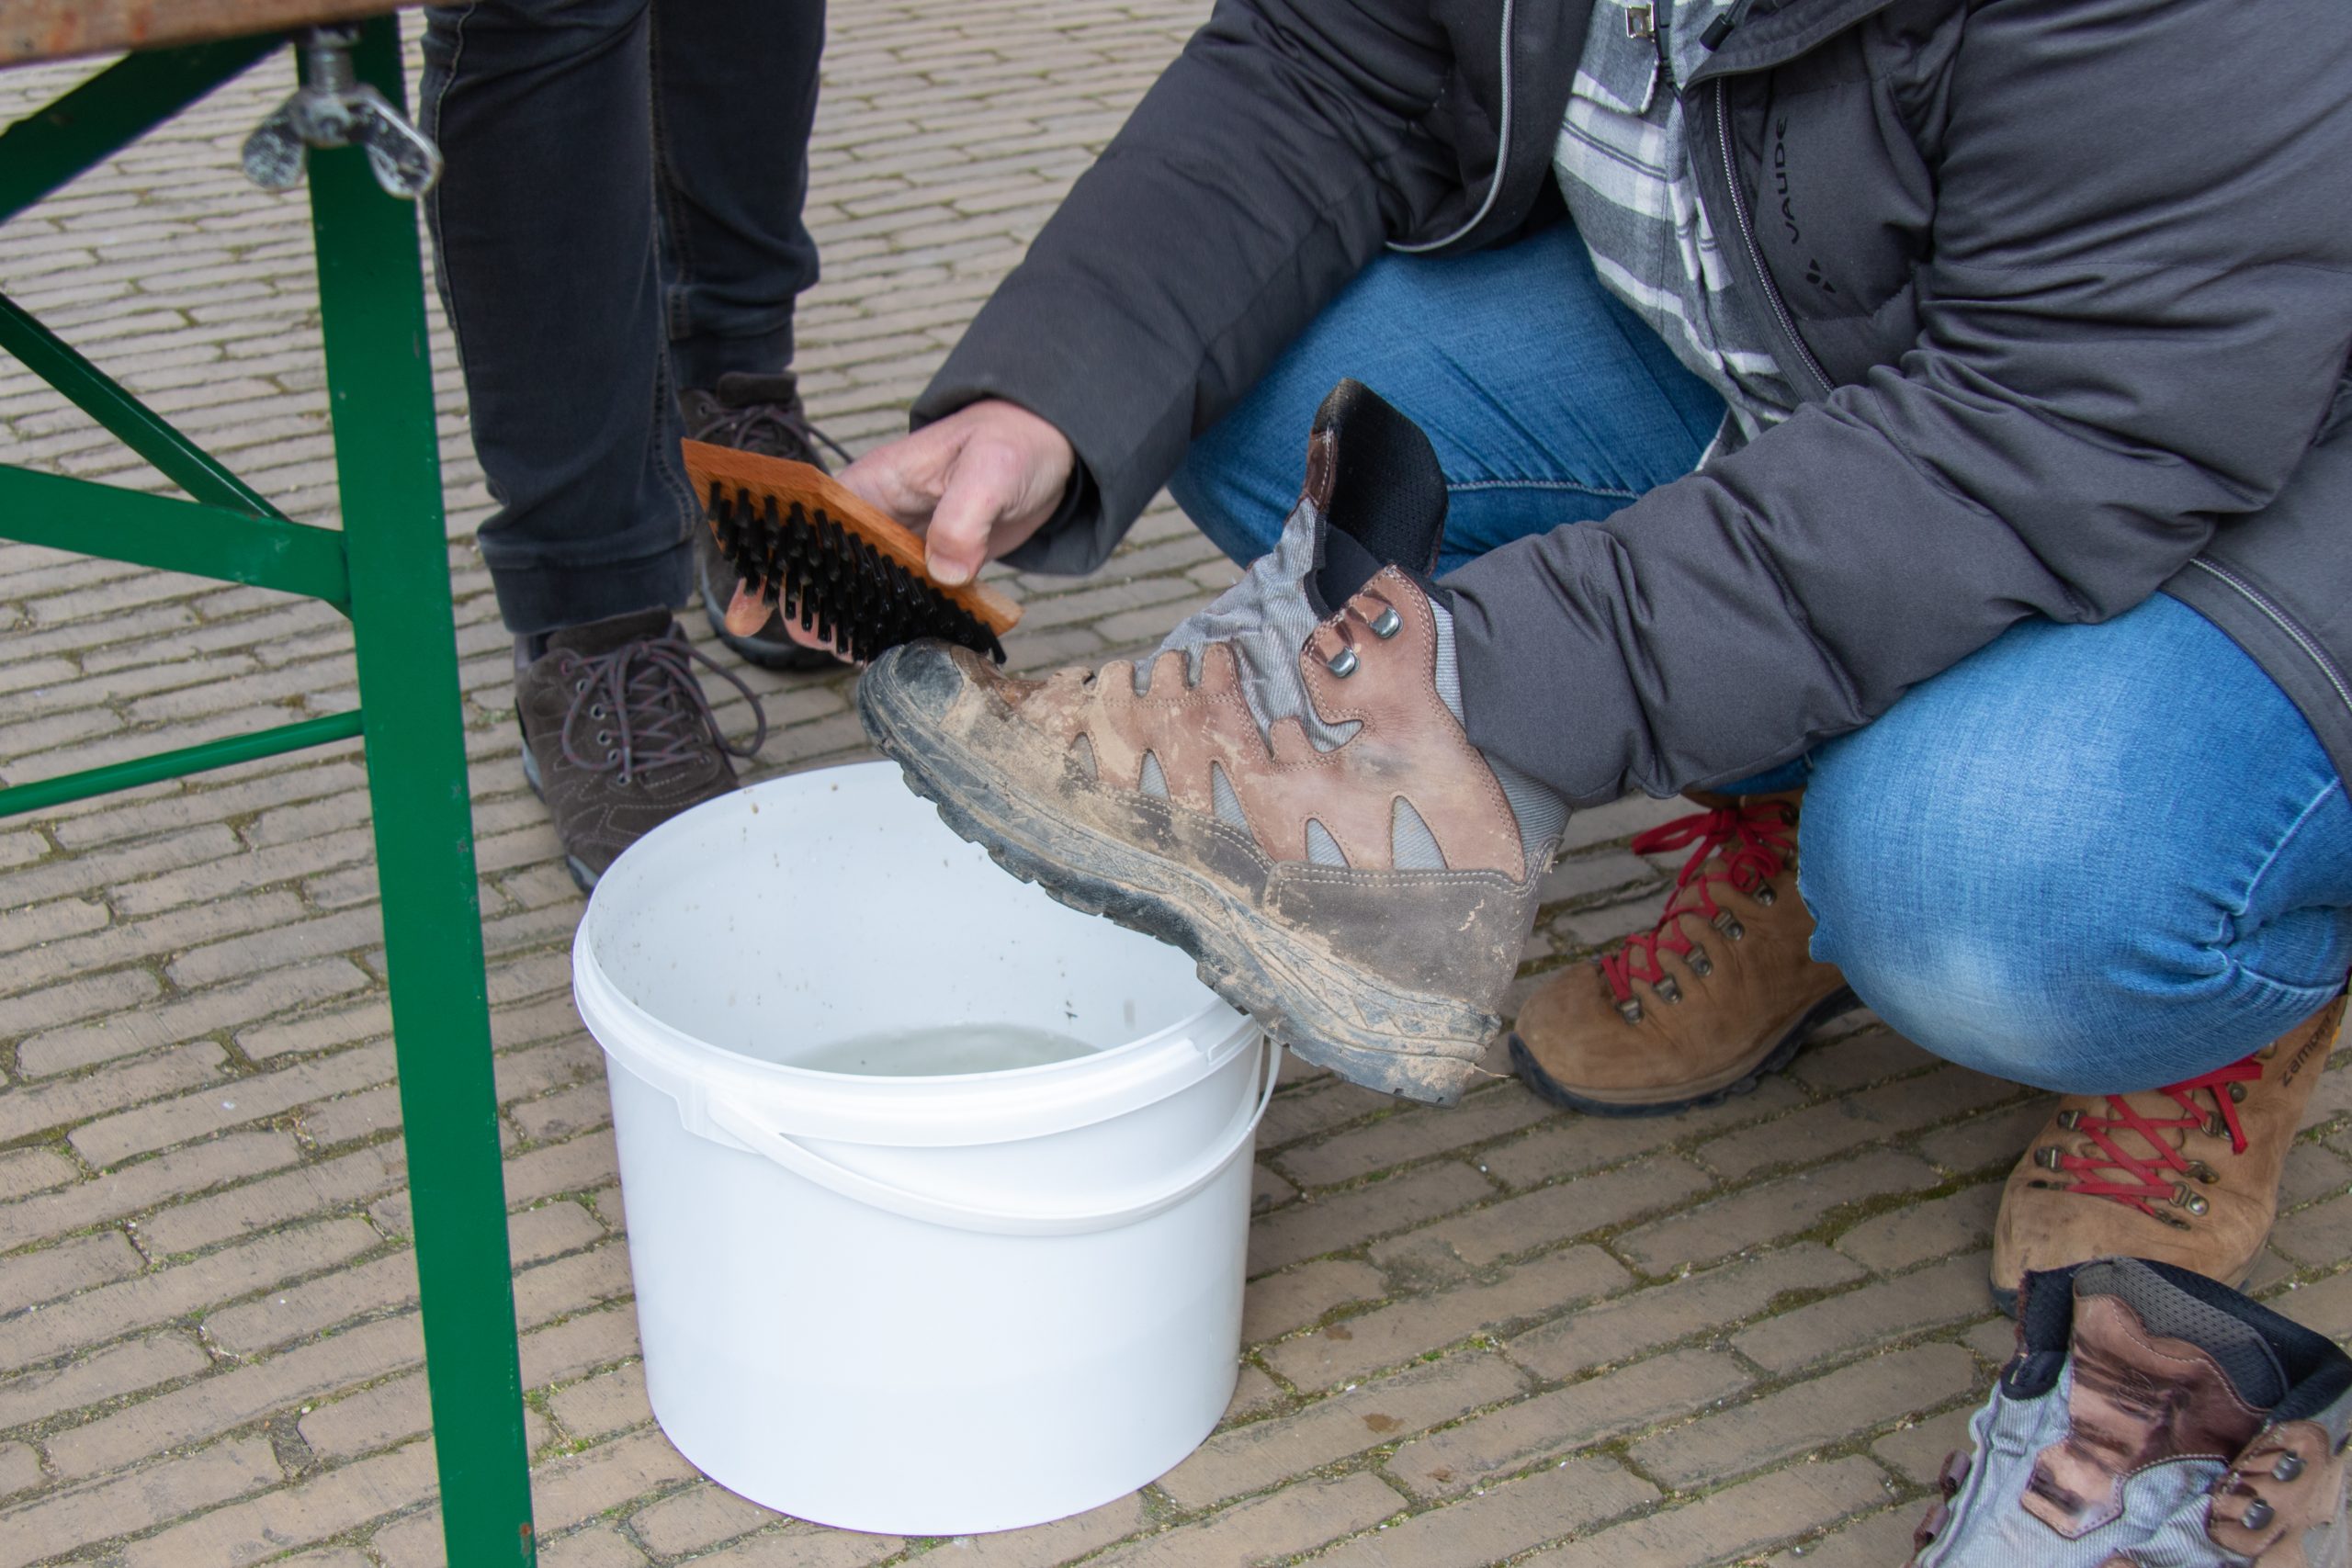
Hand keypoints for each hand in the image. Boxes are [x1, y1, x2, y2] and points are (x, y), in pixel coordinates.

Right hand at [732, 399, 1074, 657]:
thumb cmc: (1013, 443)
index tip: (748, 610)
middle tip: (828, 647)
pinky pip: (902, 600)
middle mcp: (877, 516)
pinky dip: (897, 624)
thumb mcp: (992, 471)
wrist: (1047, 449)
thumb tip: (943, 572)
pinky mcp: (929, 564)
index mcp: (873, 484)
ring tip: (861, 655)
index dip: (772, 566)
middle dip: (812, 610)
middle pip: (824, 569)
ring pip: (860, 590)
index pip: (805, 525)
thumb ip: (964, 518)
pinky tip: (899, 649)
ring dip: (855, 624)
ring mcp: (901, 543)